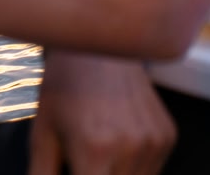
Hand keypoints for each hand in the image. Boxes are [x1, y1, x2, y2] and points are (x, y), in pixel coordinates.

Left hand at [29, 50, 174, 174]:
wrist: (100, 47)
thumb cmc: (65, 88)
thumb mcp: (42, 138)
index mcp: (96, 152)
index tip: (74, 169)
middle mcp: (131, 148)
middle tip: (83, 162)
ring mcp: (154, 141)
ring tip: (99, 156)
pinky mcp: (167, 134)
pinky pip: (153, 169)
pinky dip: (135, 169)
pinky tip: (116, 148)